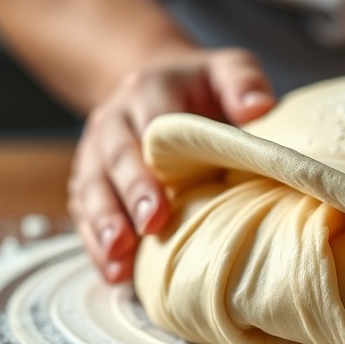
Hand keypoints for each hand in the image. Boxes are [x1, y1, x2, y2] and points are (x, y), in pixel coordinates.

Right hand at [68, 48, 274, 282]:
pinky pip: (84, 212)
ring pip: (92, 188)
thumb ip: (242, 81)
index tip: (169, 194)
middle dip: (130, 195)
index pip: (150, 124)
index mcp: (148, 90)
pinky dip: (95, 243)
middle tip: (151, 226)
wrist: (160, 87)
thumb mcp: (227, 70)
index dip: (157, 159)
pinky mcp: (90, 181)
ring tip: (118, 258)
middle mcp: (114, 120)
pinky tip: (112, 273)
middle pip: (116, 158)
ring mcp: (96, 152)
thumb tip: (259, 108)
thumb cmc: (204, 89)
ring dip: (103, 225)